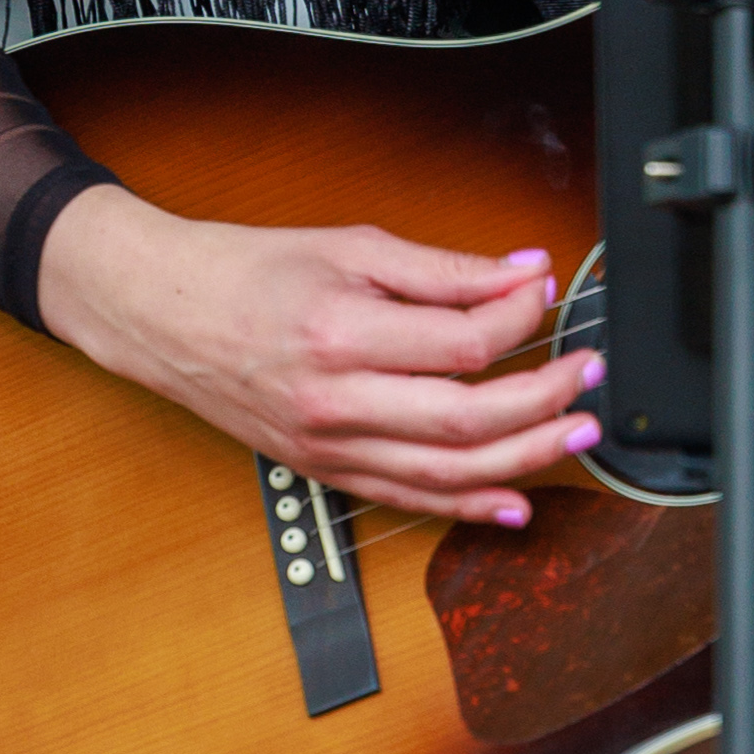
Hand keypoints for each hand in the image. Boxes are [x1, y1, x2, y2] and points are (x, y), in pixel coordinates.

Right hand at [33, 191, 598, 527]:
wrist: (163, 314)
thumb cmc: (248, 274)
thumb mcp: (349, 248)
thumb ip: (443, 269)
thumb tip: (523, 271)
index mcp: (341, 333)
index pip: (464, 341)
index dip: (521, 319)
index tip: (546, 293)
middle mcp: (336, 401)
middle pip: (468, 419)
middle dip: (545, 400)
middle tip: (589, 376)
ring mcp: (330, 446)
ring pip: (448, 471)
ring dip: (525, 458)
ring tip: (577, 436)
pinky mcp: (325, 470)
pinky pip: (410, 499)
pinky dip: (469, 505)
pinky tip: (516, 499)